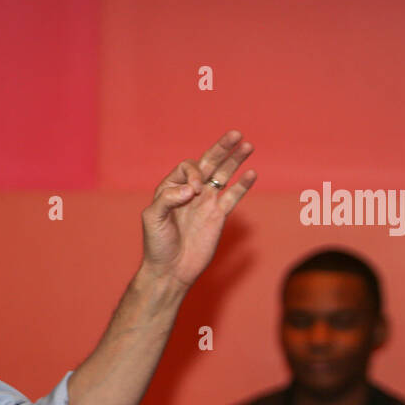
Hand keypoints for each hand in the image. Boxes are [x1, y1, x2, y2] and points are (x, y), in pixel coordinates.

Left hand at [140, 130, 256, 287]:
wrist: (170, 270)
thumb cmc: (156, 245)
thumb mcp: (152, 219)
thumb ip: (168, 200)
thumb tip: (193, 190)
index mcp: (172, 188)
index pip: (189, 168)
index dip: (194, 173)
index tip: (193, 193)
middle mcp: (190, 192)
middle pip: (209, 163)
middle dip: (221, 148)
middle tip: (236, 134)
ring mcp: (206, 203)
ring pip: (223, 175)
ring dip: (235, 160)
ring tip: (247, 145)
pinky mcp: (218, 216)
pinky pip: (233, 196)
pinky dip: (243, 185)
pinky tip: (252, 173)